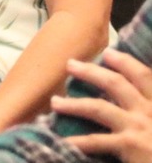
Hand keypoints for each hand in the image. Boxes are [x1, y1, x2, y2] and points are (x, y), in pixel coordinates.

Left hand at [52, 48, 151, 162]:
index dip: (125, 62)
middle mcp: (150, 111)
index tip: (108, 53)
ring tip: (55, 102)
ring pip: (98, 107)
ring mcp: (138, 128)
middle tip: (70, 64)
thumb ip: (149, 109)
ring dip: (74, 104)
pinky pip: (96, 141)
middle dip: (91, 72)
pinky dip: (77, 141)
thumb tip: (134, 100)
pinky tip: (62, 141)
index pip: (144, 76)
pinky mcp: (129, 145)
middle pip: (115, 84)